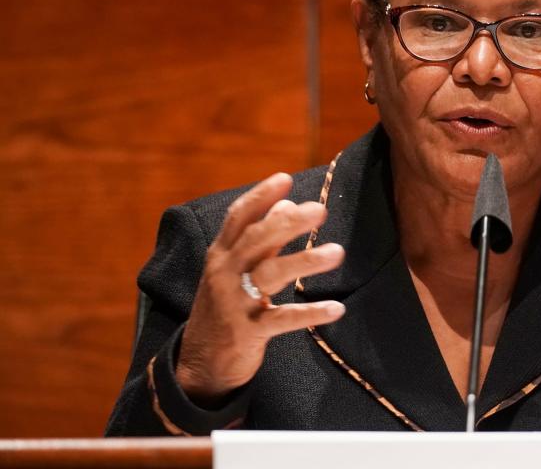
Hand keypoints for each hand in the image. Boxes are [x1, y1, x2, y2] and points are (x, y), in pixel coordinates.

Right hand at [176, 172, 345, 403]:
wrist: (200, 364)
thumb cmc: (225, 307)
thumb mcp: (235, 270)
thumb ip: (262, 240)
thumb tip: (288, 205)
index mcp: (221, 255)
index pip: (238, 217)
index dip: (260, 196)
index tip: (286, 178)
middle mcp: (224, 274)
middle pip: (256, 240)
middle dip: (288, 222)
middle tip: (320, 210)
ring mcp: (234, 303)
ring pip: (270, 274)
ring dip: (306, 261)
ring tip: (338, 252)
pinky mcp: (247, 333)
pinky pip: (282, 319)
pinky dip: (310, 313)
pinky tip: (336, 308)